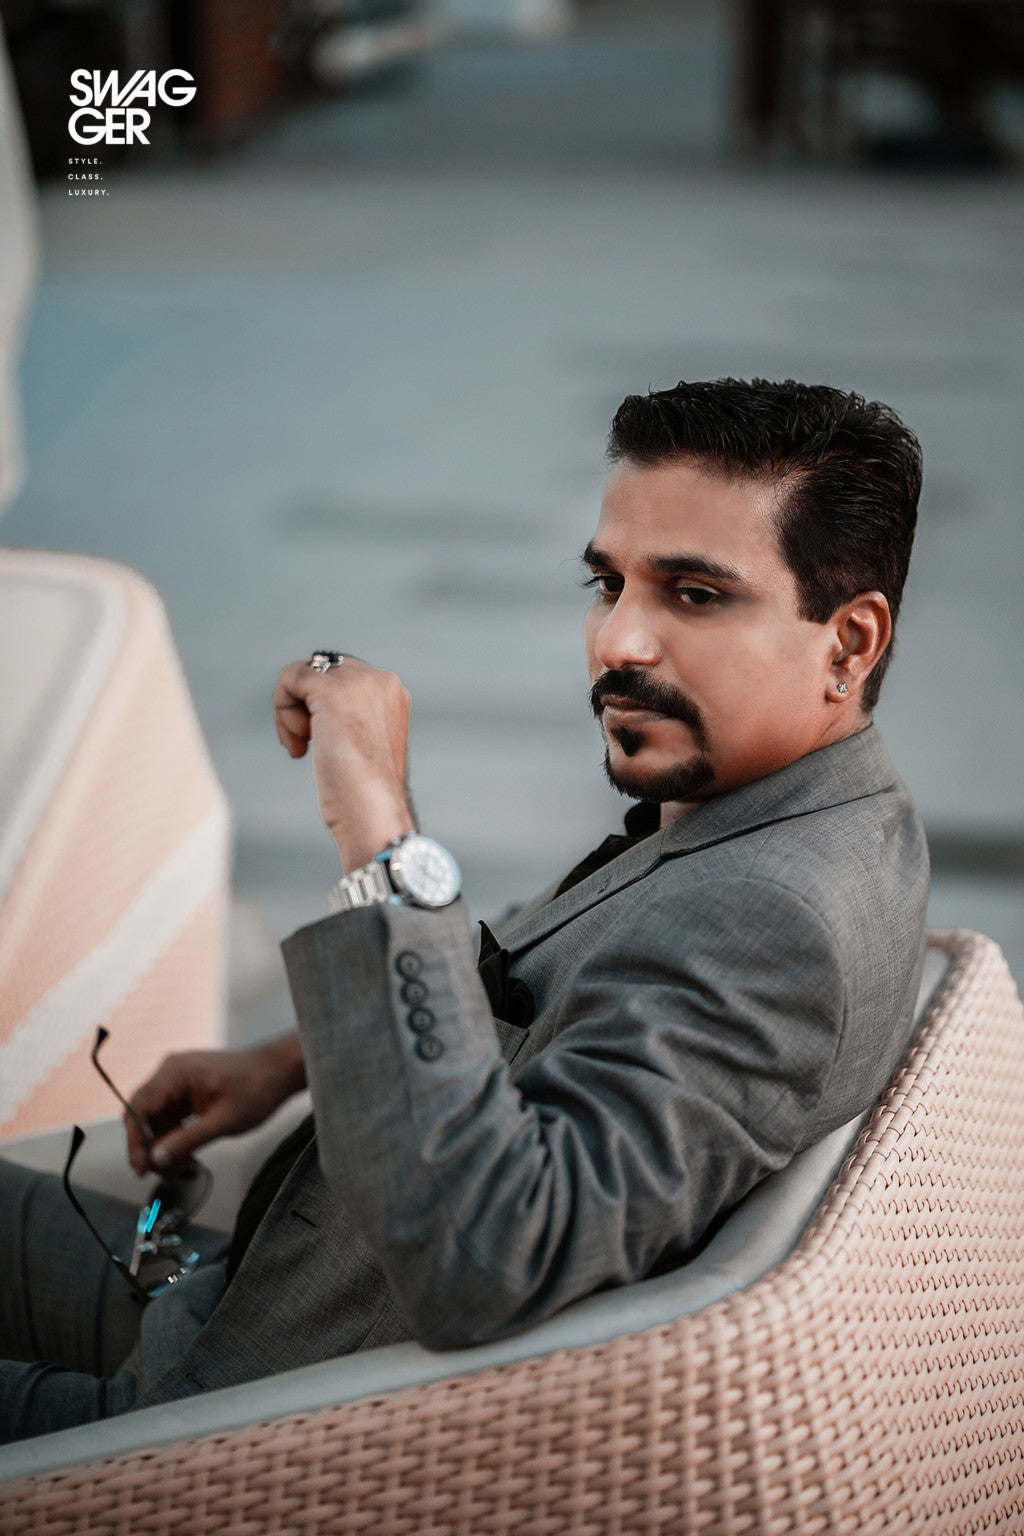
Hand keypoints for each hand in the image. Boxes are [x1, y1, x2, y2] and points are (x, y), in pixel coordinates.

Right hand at [125, 1035, 306, 1173]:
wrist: (280, 1071)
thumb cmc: (256, 1090)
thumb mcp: (223, 1121)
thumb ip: (188, 1140)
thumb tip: (156, 1160)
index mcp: (175, 1073)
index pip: (139, 1108)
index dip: (135, 1140)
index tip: (142, 1168)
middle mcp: (171, 1073)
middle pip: (144, 1114)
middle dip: (150, 1147)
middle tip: (164, 1174)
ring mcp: (179, 1082)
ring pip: (157, 1120)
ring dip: (164, 1146)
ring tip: (184, 1168)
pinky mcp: (188, 1092)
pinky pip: (171, 1118)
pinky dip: (175, 1138)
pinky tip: (189, 1157)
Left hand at [273, 656, 414, 870]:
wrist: (373, 813)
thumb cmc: (365, 796)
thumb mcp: (363, 746)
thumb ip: (350, 718)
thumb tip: (317, 707)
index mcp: (392, 694)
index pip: (340, 677)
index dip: (320, 708)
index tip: (320, 743)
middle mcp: (381, 680)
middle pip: (320, 671)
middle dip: (304, 707)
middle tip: (305, 746)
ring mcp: (358, 682)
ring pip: (302, 674)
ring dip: (290, 712)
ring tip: (300, 746)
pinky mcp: (331, 690)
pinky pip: (290, 678)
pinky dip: (282, 711)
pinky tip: (296, 744)